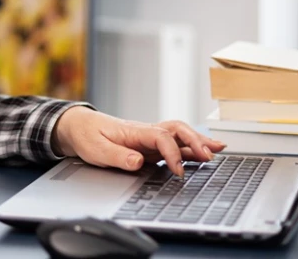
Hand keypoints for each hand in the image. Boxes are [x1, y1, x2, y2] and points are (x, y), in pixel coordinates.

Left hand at [53, 107, 225, 176]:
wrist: (78, 126)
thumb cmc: (86, 136)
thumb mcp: (95, 149)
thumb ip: (117, 156)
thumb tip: (138, 161)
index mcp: (133, 131)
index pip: (161, 137)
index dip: (173, 153)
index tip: (178, 170)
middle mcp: (144, 132)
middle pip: (176, 129)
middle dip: (195, 141)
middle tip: (210, 155)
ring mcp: (148, 137)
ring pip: (179, 134)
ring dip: (198, 141)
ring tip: (219, 150)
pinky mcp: (149, 145)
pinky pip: (174, 143)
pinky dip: (191, 147)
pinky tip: (203, 154)